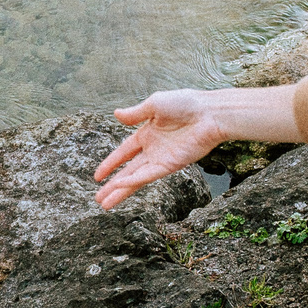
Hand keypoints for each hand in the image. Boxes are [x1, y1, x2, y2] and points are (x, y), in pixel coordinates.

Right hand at [95, 92, 231, 209]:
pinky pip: (148, 175)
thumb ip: (135, 113)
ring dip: (120, 190)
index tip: (97, 176)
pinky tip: (120, 186)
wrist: (209, 113)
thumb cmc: (186, 104)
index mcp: (147, 134)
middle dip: (112, 185)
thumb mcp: (155, 104)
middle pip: (128, 171)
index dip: (110, 164)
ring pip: (135, 178)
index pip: (124, 153)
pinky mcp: (171, 165)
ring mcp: (161, 159)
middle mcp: (153, 150)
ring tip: (105, 204)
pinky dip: (134, 181)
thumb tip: (116, 114)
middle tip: (98, 198)